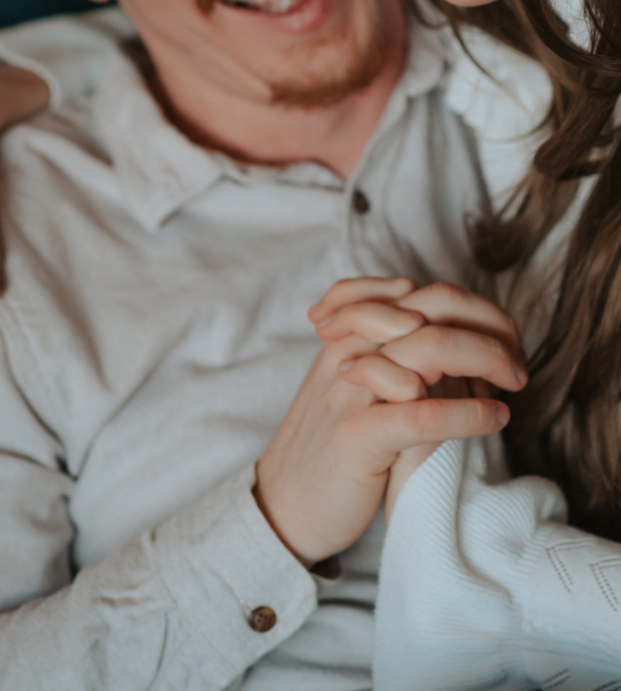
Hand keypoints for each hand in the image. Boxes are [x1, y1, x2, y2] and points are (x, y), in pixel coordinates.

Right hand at [309, 278, 526, 515]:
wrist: (281, 504)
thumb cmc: (329, 447)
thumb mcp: (355, 387)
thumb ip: (396, 357)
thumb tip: (462, 347)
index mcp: (348, 333)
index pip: (420, 292)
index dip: (473, 309)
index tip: (502, 341)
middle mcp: (349, 349)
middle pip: (432, 306)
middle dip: (489, 325)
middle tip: (517, 360)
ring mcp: (351, 390)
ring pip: (432, 347)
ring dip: (487, 359)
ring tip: (512, 384)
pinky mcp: (357, 436)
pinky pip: (422, 412)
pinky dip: (468, 412)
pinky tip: (494, 418)